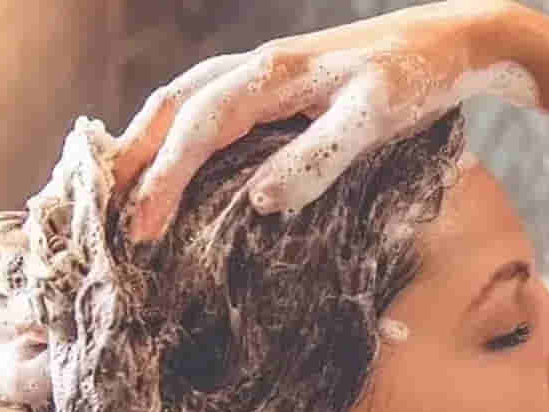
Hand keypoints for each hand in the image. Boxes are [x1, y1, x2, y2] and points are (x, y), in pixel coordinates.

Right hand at [113, 0, 535, 241]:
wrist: (449, 42)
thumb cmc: (413, 81)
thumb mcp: (373, 120)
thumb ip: (319, 157)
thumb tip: (260, 201)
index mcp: (269, 75)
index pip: (197, 129)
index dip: (163, 180)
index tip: (139, 232)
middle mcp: (254, 68)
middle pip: (170, 108)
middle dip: (131, 160)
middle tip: (99, 216)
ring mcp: (262, 72)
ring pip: (182, 102)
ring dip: (145, 143)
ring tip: (117, 191)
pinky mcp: (276, 85)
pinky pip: (208, 105)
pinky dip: (177, 134)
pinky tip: (175, 163)